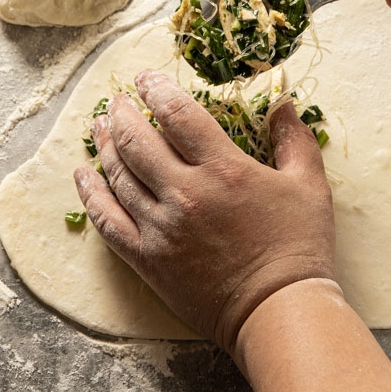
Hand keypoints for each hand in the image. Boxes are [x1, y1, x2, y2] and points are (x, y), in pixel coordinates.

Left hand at [73, 69, 335, 358]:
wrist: (279, 313)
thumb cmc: (299, 248)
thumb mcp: (308, 185)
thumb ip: (293, 139)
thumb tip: (282, 102)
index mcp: (223, 169)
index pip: (178, 114)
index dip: (157, 90)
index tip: (145, 78)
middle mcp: (185, 194)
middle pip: (138, 141)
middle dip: (123, 113)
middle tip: (118, 100)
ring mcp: (161, 228)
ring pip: (119, 176)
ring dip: (105, 146)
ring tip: (99, 127)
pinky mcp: (148, 260)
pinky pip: (108, 221)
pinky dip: (91, 195)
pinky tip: (82, 176)